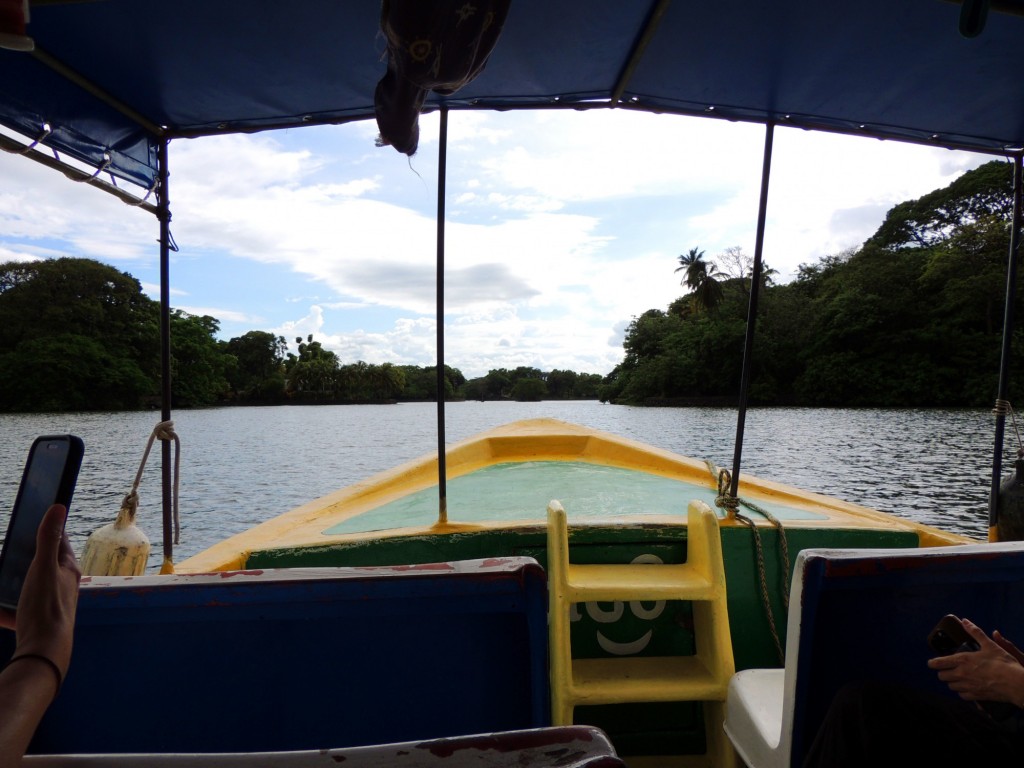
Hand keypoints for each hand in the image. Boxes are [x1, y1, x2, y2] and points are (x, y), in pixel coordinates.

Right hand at [9, 505, 80, 678]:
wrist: (44, 652)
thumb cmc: (46, 607)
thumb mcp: (43, 568)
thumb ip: (48, 539)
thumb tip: (58, 506)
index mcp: (68, 569)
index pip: (59, 541)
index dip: (48, 529)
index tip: (33, 518)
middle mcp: (63, 585)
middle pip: (42, 565)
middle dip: (25, 557)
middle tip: (9, 550)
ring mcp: (49, 604)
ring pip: (28, 588)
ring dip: (13, 582)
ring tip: (3, 574)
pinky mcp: (35, 622)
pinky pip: (16, 611)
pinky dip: (5, 609)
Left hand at [928, 618, 1023, 706]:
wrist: (1016, 683)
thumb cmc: (1003, 663)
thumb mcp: (989, 644)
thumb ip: (975, 632)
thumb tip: (965, 621)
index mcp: (962, 660)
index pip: (938, 663)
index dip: (932, 663)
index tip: (932, 663)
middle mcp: (961, 674)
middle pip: (942, 676)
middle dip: (943, 672)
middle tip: (948, 669)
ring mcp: (968, 686)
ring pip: (951, 686)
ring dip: (952, 682)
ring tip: (958, 677)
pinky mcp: (976, 696)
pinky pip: (962, 695)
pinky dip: (963, 692)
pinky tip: (967, 687)